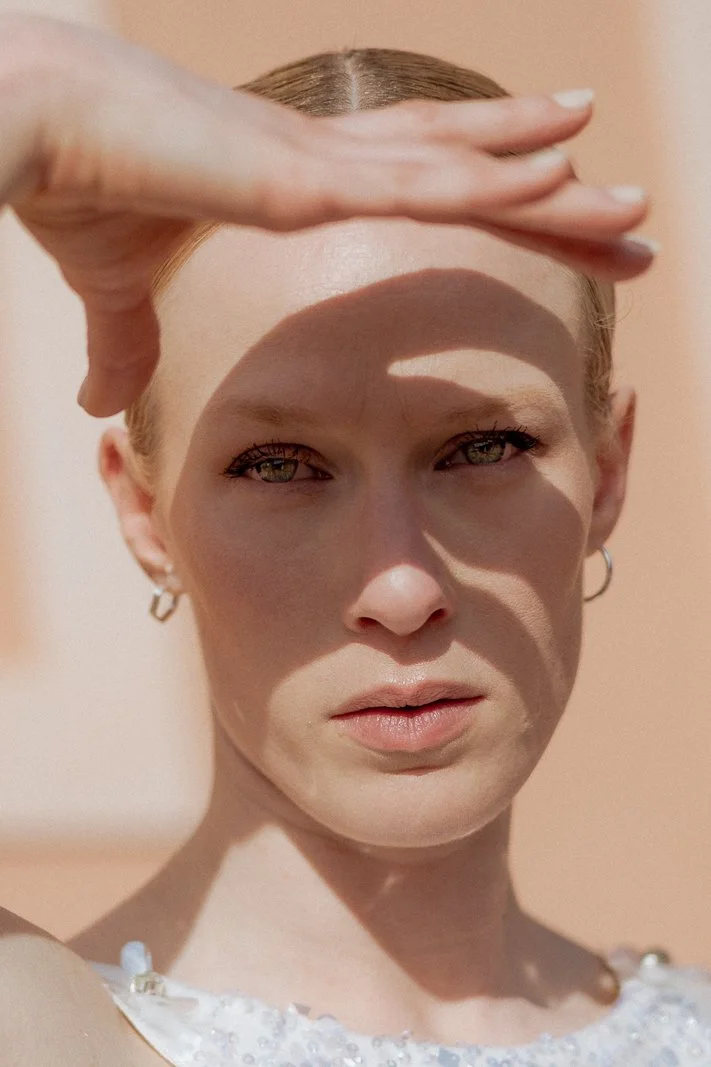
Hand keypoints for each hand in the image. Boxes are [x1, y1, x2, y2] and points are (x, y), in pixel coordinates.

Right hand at [1, 14, 652, 416]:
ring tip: (633, 201)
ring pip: (461, 171)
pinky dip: (489, 176)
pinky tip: (561, 170)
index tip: (557, 209)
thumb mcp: (113, 291)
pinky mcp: (293, 176)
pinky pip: (411, 181)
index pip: (420, 185)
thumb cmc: (69, 187)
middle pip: (467, 172)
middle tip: (634, 222)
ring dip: (552, 188)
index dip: (492, 196)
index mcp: (293, 177)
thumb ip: (123, 342)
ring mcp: (316, 161)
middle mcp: (324, 157)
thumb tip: (97, 405)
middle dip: (554, 202)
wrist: (23, 126)